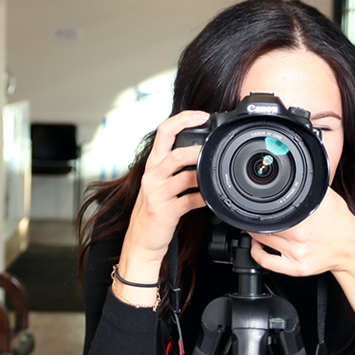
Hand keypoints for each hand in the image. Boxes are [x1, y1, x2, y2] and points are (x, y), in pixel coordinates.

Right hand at [117, 111, 208, 294]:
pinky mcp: (164, 212)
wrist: (140, 239)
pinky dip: (203, 198)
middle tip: (213, 149)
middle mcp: (152, 176)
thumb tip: (200, 150)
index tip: (202, 115)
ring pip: (185, 177)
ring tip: (214, 175)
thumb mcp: (159, 182)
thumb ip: (174, 166)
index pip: (163, 132)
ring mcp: (157, 194)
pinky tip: (210, 198)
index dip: (183, 119)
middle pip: (174, 153)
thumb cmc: (155, 208)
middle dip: (197, 150)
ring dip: (203, 175)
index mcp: (152, 164)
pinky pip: (189, 201)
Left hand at [247, 188, 354, 323]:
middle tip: (256, 216)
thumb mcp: (326, 197)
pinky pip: (266, 262)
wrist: (353, 247)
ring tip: (257, 228)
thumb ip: (307, 187)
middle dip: (256, 220)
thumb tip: (290, 175)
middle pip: (262, 226)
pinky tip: (258, 246)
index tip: (256, 204)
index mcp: (305, 217)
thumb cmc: (340, 222)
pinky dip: (256, 253)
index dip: (258, 207)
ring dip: (254, 234)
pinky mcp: (297, 268)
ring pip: (261, 241)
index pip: (269, 210)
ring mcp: (298, 254)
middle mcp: (300, 236)